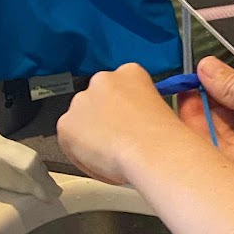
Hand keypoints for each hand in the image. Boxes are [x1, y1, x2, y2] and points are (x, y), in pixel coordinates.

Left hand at [58, 64, 188, 184]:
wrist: (150, 149)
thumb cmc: (165, 134)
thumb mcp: (166, 106)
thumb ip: (148, 105)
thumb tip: (146, 116)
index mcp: (130, 71)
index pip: (121, 87)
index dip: (125, 108)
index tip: (132, 122)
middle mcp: (102, 80)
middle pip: (97, 100)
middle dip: (105, 118)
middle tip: (121, 140)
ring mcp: (81, 101)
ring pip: (81, 119)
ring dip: (91, 133)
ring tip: (111, 154)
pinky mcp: (66, 124)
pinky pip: (70, 141)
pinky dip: (81, 153)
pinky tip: (102, 161)